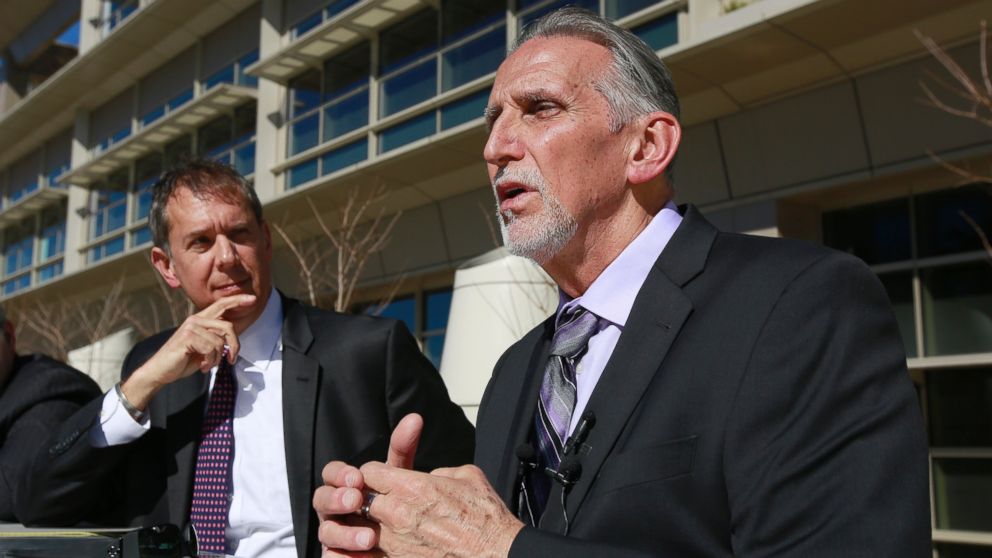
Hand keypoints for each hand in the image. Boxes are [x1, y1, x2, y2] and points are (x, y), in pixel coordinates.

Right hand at [120, 294, 255, 410]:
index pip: (221, 305)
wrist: (161, 371)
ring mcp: (191, 327)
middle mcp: (195, 320)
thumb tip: (232, 339)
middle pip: (228, 327)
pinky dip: (210, 361)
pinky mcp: (188, 336)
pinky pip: (211, 349)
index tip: (253, 299)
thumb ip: (216, 339)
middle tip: (231, 360)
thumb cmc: (183, 360)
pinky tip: (201, 365)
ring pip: (220, 341)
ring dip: (217, 358)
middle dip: (234, 346)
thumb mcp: (204, 348)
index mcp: (200, 320)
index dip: (237, 301)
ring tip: (207, 364)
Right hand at [313, 414, 423, 555]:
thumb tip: (415, 418)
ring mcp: (334, 534)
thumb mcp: (398, 475)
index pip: (332, 473)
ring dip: (344, 533)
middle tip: (355, 500)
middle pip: (321, 500)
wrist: (403, 537)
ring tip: (368, 538)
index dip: (340, 474)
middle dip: (336, 500)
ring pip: (327, 533)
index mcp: (343, 485)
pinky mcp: (338, 556)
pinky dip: (342, 557)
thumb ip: (402, 449)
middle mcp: (333, 508)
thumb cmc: (395, 499)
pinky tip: (360, 557)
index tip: (356, 477)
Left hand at [359, 463, 523, 557]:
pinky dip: (366, 550)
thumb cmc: (487, 518)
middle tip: (372, 500)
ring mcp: (395, 543)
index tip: (379, 478)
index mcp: (414, 486)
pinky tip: (375, 546)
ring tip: (372, 525)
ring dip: (362, 525)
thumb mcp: (467, 476)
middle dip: (362, 498)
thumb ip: (441, 472)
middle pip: (357, 499)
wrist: (497, 555)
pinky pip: (366, 556)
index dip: (372, 473)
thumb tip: (432, 476)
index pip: (369, 471)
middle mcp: (398, 514)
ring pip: (358, 529)